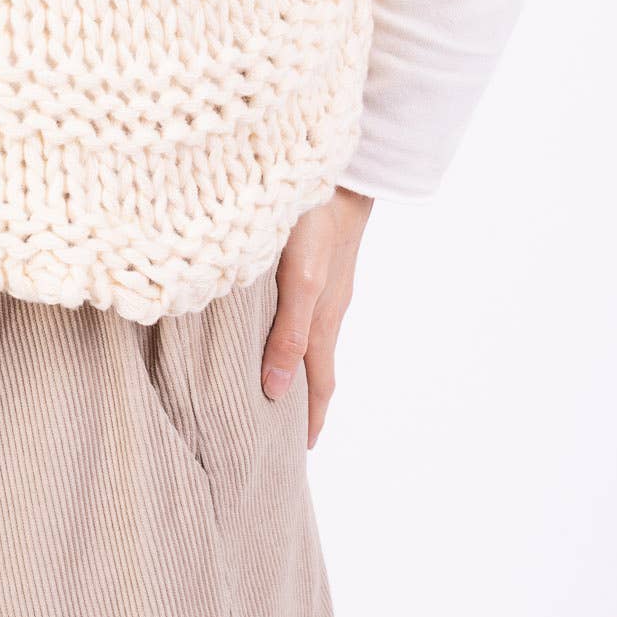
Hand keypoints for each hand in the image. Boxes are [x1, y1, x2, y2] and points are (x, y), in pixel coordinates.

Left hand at [261, 185, 373, 449]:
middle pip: (315, 363)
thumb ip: (289, 330)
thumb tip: (275, 390)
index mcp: (324, 317)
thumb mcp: (300, 278)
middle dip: (303, 398)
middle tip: (281, 429)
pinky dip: (293, 331)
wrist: (342, 164)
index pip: (319, 382)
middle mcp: (328, 304)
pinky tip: (274, 324)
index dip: (310, 418)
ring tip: (274, 385)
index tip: (299, 452)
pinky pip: (305, 308)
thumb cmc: (316, 219)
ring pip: (309, 334)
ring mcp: (324, 280)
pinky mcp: (317, 257)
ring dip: (296, 364)